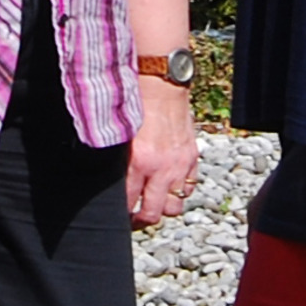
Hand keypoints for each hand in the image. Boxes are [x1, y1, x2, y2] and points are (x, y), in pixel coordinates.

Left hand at [126, 76, 198, 228]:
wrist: (162, 85)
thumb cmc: (137, 104)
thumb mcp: (121, 135)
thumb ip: (120, 163)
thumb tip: (113, 183)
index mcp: (140, 162)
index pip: (129, 203)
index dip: (123, 214)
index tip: (120, 215)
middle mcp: (162, 169)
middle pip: (154, 213)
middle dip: (141, 220)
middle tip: (135, 218)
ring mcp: (180, 165)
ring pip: (175, 206)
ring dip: (163, 206)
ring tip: (154, 201)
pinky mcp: (192, 157)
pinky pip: (189, 187)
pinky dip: (180, 190)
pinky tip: (170, 183)